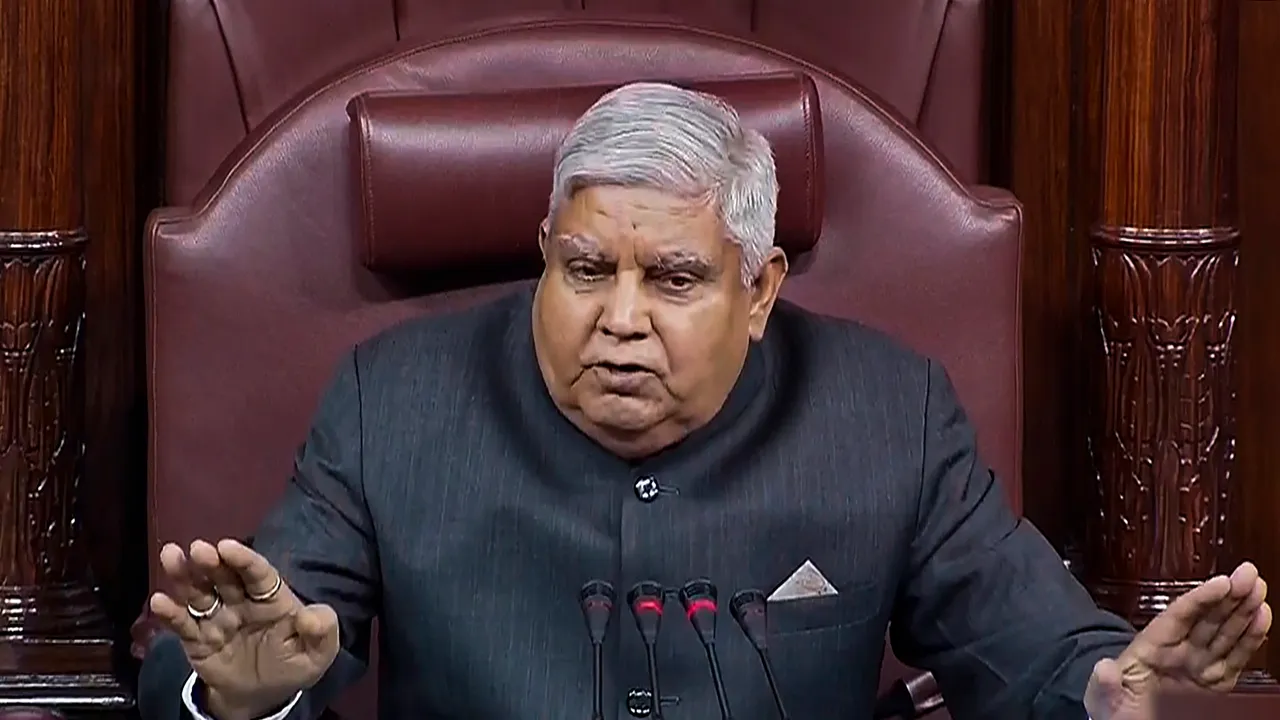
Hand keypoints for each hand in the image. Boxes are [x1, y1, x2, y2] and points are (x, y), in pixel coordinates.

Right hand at [149, 539, 340, 717]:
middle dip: (211, 561)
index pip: (257, 574)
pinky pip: (183, 626)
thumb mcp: (318, 653)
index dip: (243, 559)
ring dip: (184, 575)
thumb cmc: (292, 665)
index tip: (227, 546)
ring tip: (171, 556)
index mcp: (271, 599)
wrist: (262, 697)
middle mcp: (240, 602)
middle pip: (223, 577)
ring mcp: (216, 619)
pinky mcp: (197, 641)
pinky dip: (170, 614)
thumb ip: (322, 631)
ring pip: (198, 593)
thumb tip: (310, 616)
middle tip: (198, 548)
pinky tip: (159, 602)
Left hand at [1084, 561, 1271, 719]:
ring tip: (1260, 590)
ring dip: (1244, 611)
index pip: (1178, 616)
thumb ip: (1105, 682)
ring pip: (1225, 633)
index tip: (1221, 582)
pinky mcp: (1214, 682)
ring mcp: (1197, 665)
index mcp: (1150, 648)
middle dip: (1229, 595)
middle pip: (1207, 618)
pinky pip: (1235, 658)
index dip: (1201, 598)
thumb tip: (1103, 668)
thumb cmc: (1114, 708)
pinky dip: (1250, 640)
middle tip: (1250, 573)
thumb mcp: (1102, 695)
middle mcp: (1177, 651)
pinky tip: (1262, 620)